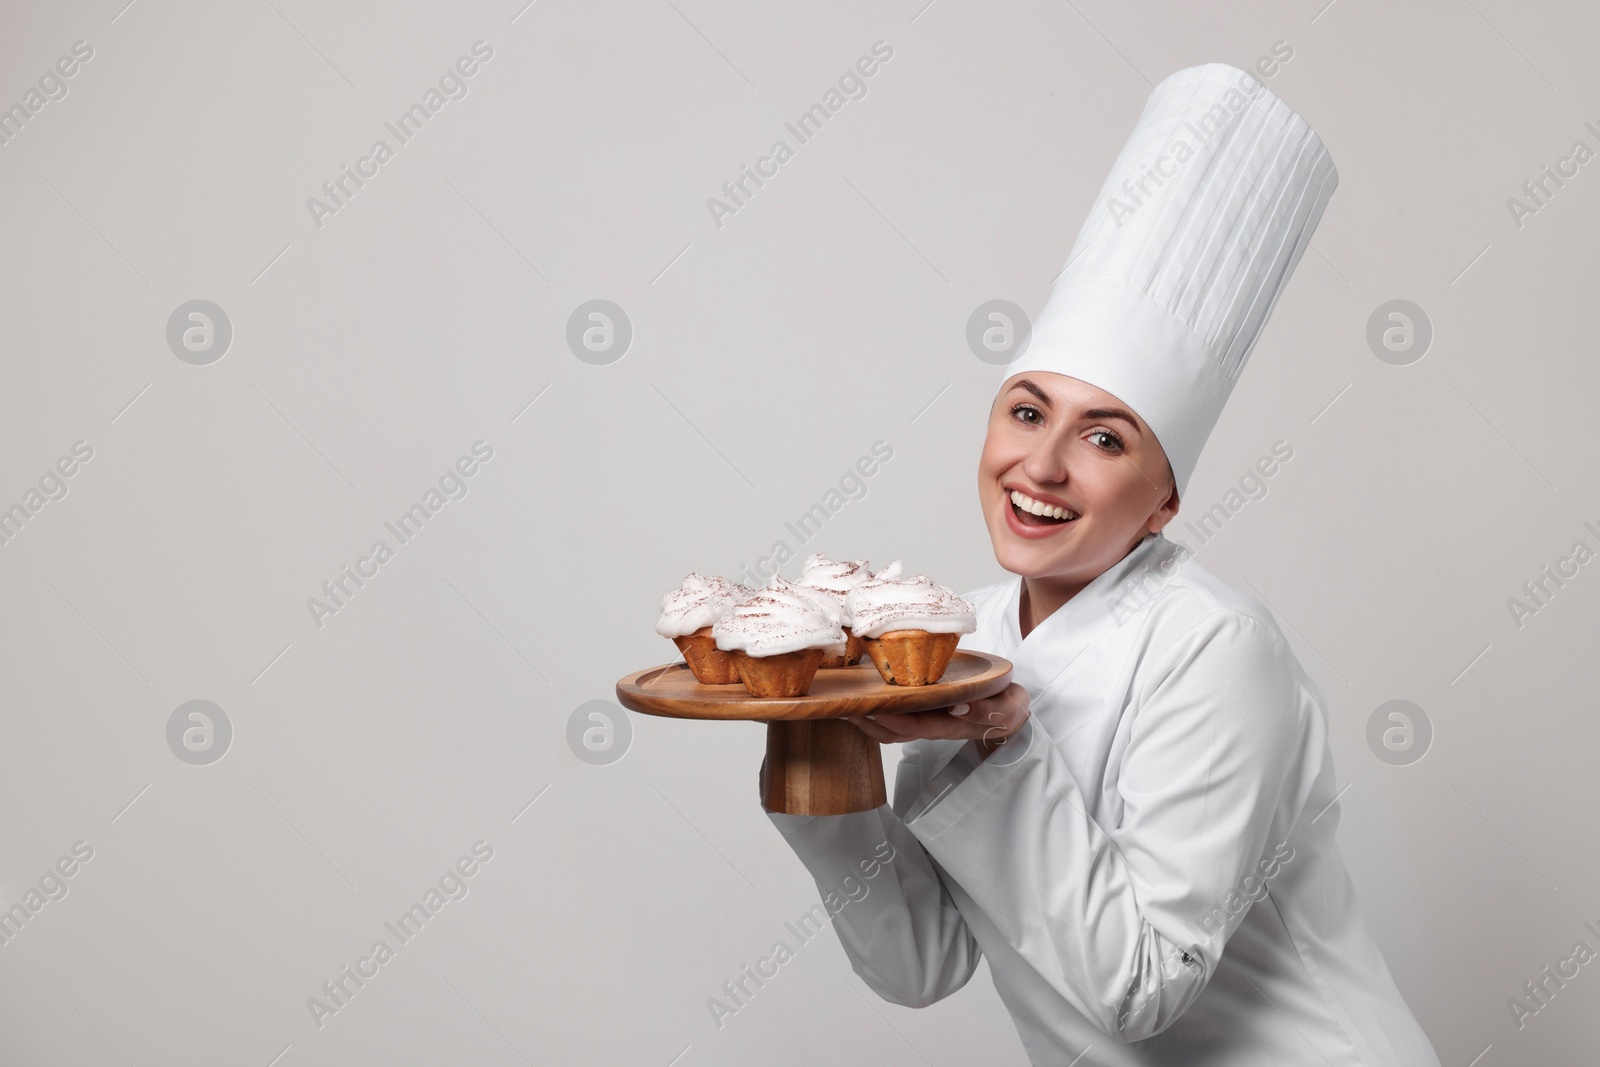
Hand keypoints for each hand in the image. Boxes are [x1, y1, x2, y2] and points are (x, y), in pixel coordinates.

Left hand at [846, 683, 1031, 759]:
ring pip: (891, 728)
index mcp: (953, 724)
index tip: (875, 710)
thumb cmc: (1009, 708)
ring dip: (867, 720)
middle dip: (870, 721)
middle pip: (896, 731)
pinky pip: (895, 718)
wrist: (1011, 714)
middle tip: (847, 706)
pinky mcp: (924, 714)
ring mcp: (928, 722)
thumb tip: (965, 705)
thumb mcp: (1011, 709)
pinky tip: (861, 699)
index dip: (895, 721)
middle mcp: (936, 727)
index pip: (919, 726)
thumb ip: (993, 710)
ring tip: (845, 705)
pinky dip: (876, 712)